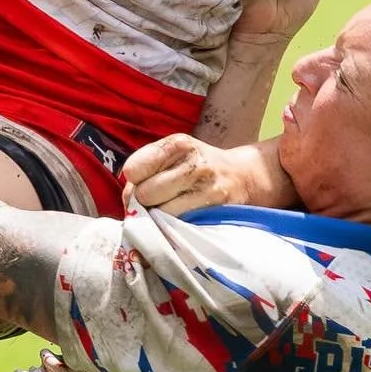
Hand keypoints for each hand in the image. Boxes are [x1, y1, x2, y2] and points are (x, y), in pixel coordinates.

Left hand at [121, 134, 260, 217]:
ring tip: (172, 209)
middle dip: (146, 201)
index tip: (145, 183)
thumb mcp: (175, 154)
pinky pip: (178, 226)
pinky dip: (174, 227)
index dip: (135, 181)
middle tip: (159, 200)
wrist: (243, 176)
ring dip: (160, 217)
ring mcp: (205, 187)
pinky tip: (181, 220)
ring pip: (160, 213)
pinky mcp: (214, 210)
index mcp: (177, 144)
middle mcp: (192, 163)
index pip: (134, 169)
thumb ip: (147, 169)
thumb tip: (126, 200)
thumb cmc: (199, 166)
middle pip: (145, 194)